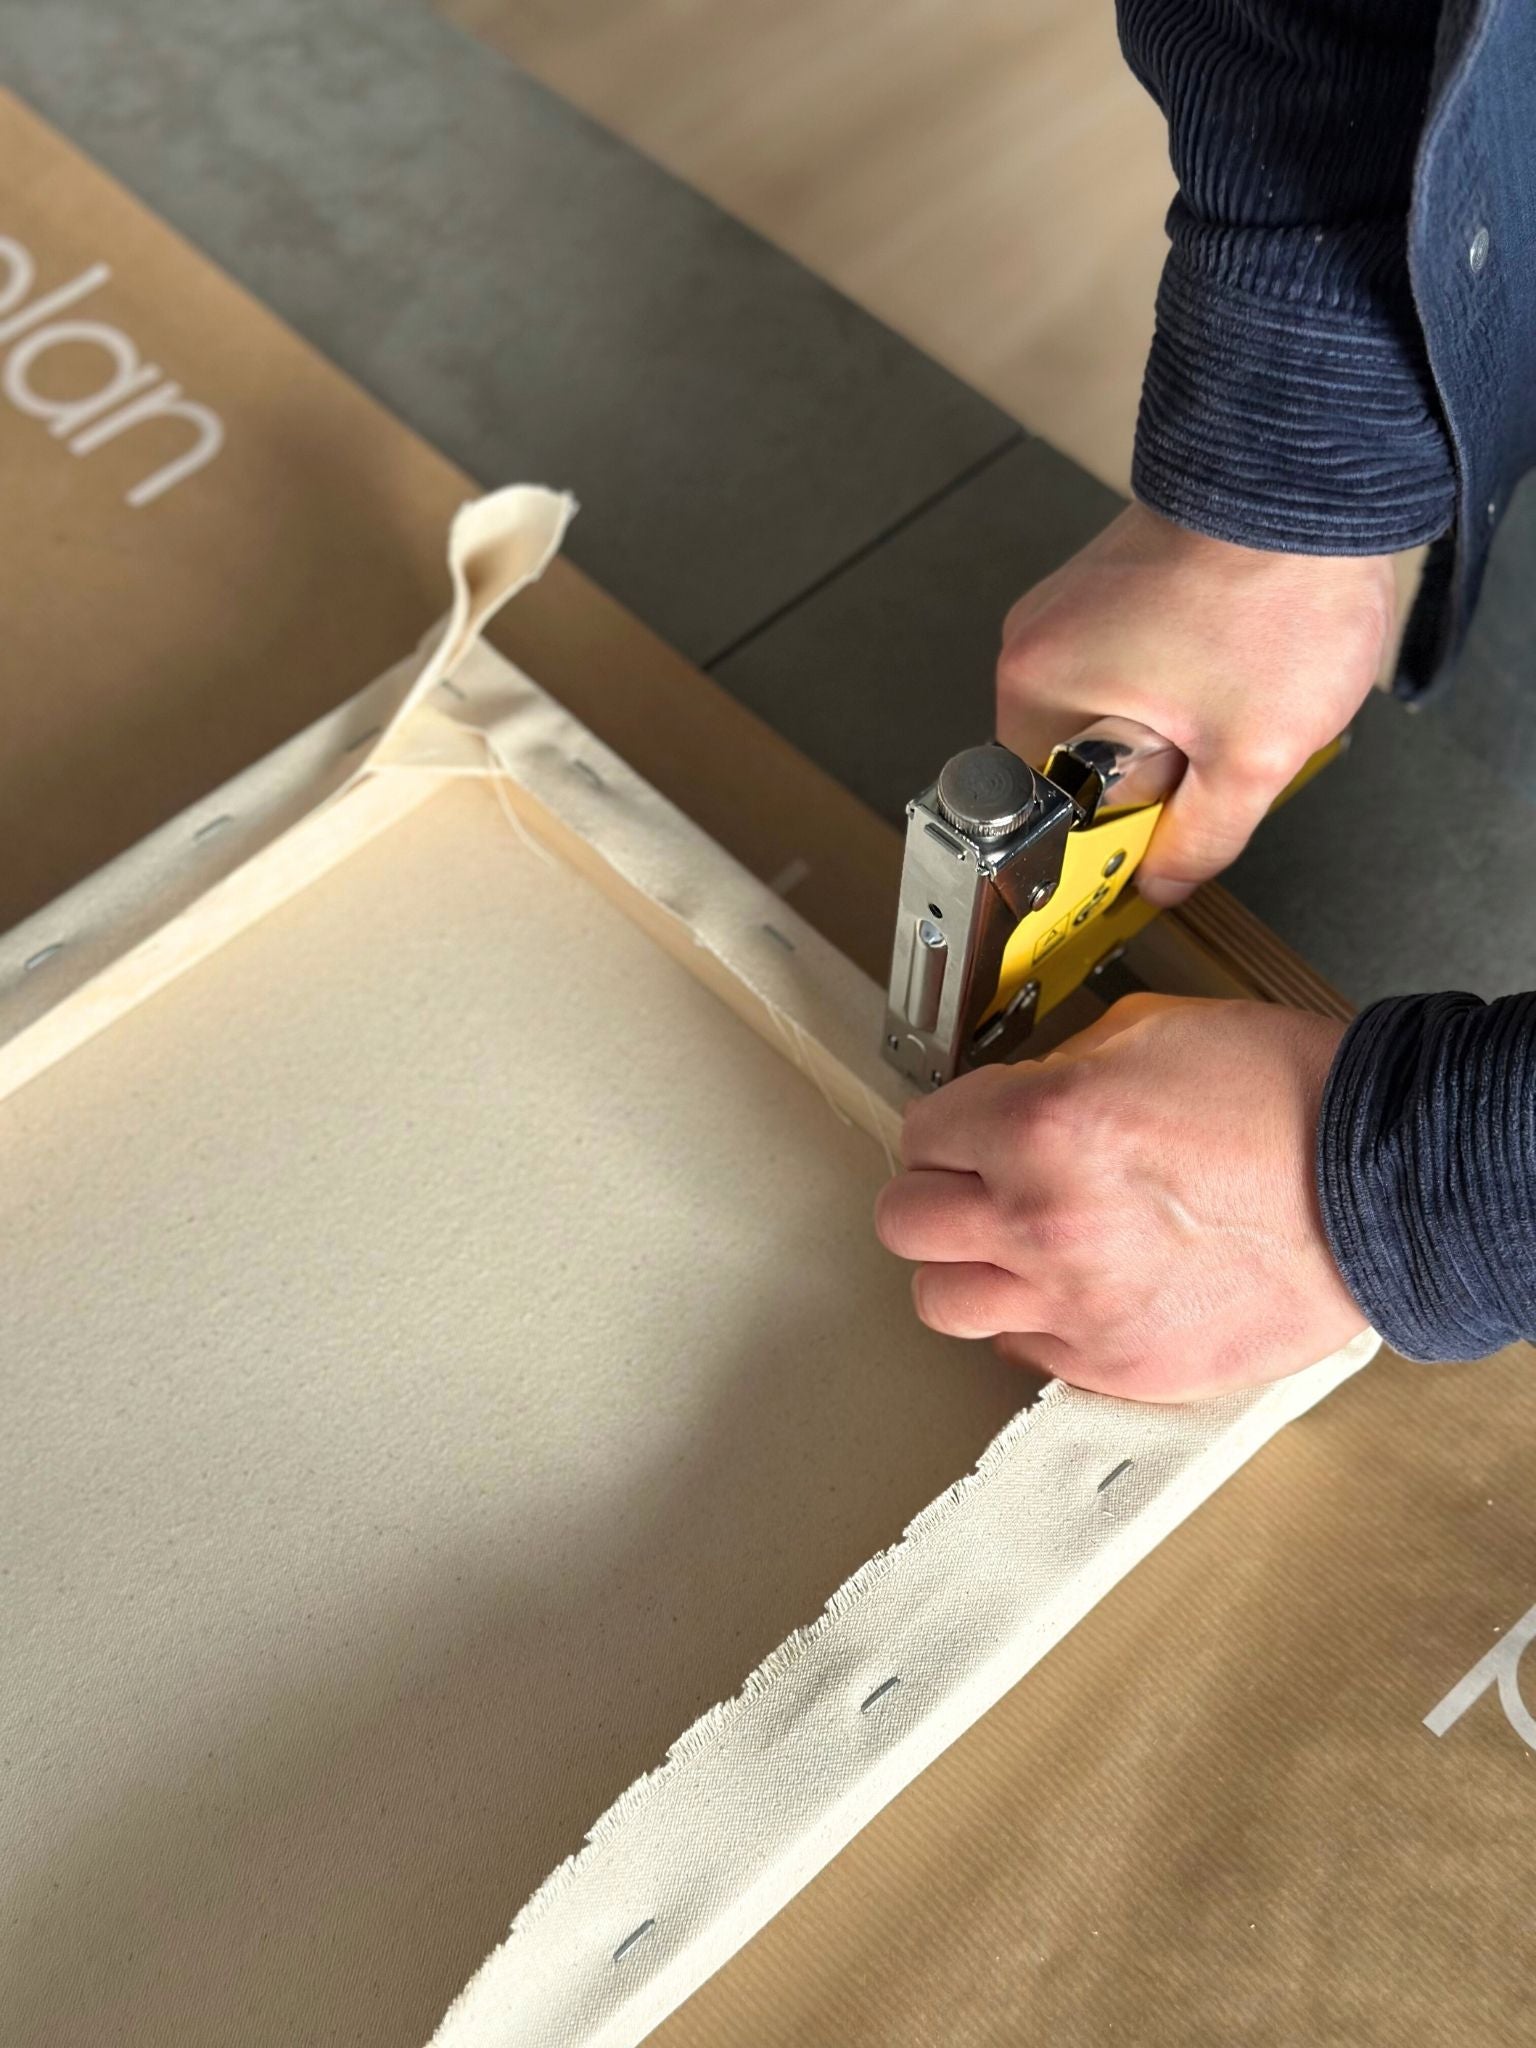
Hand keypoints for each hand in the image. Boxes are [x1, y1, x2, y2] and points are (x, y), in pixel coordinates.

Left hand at [874, 995, 1367, 1401]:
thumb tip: (1015, 1100)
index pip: (920, 1134)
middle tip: (972, 1186)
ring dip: (965, 1268)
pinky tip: (1072, 1289)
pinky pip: (1023, 1353)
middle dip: (933, 1195)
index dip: (945, 1126)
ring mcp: (1076, 1307)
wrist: (1384, 1185)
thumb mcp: (1150, 1032)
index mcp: (1040, 1127)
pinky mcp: (1118, 1368)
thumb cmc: (1286, 1099)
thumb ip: (1058, 1069)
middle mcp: (1041, 1223)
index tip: (964, 1133)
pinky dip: (1033, 1322)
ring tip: (1006, 1249)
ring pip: (943, 1302)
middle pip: (905, 1224)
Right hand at [997, 505, 1398, 903]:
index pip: (1038, 806)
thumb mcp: (1251, 757)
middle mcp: (1037, 637)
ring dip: (1164, 730)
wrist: (1313, 476)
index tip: (1144, 849)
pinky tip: (1230, 671)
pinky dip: (1175, 684)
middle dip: (1143, 781)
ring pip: (1105, 714)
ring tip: (1228, 706)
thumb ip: (1203, 840)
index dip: (1098, 838)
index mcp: (1037, 684)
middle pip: (1072, 761)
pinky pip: (1128, 665)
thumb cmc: (1275, 592)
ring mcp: (1073, 602)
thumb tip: (1164, 881)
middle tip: (1207, 763)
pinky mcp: (1113, 579)